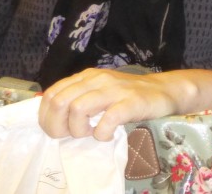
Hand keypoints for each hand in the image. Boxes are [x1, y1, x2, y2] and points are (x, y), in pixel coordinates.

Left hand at [38, 68, 177, 140]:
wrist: (164, 90)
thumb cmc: (129, 95)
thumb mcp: (100, 91)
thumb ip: (79, 97)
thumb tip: (52, 116)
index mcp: (87, 76)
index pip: (51, 94)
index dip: (47, 117)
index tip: (59, 130)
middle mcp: (97, 79)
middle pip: (59, 101)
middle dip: (58, 126)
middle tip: (74, 135)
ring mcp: (114, 90)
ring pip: (77, 108)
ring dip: (78, 129)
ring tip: (91, 133)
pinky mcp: (130, 103)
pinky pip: (106, 120)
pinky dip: (102, 133)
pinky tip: (108, 134)